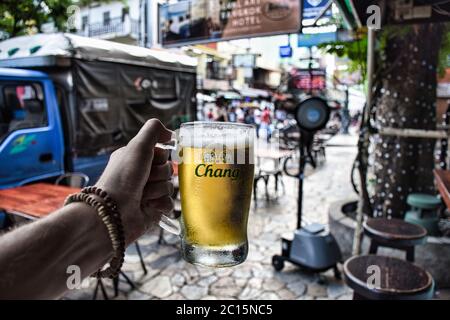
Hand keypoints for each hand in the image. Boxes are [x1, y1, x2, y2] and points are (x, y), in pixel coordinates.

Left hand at [95, 119, 173, 245]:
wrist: (113, 212)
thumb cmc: (122, 178)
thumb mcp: (138, 147)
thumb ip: (154, 130)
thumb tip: (170, 133)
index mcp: (136, 159)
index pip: (163, 153)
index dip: (159, 158)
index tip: (148, 162)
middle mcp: (142, 175)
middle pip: (168, 169)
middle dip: (159, 175)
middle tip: (143, 181)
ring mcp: (148, 193)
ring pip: (170, 186)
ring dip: (158, 190)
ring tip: (142, 196)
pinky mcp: (153, 210)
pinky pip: (170, 203)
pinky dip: (161, 204)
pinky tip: (149, 206)